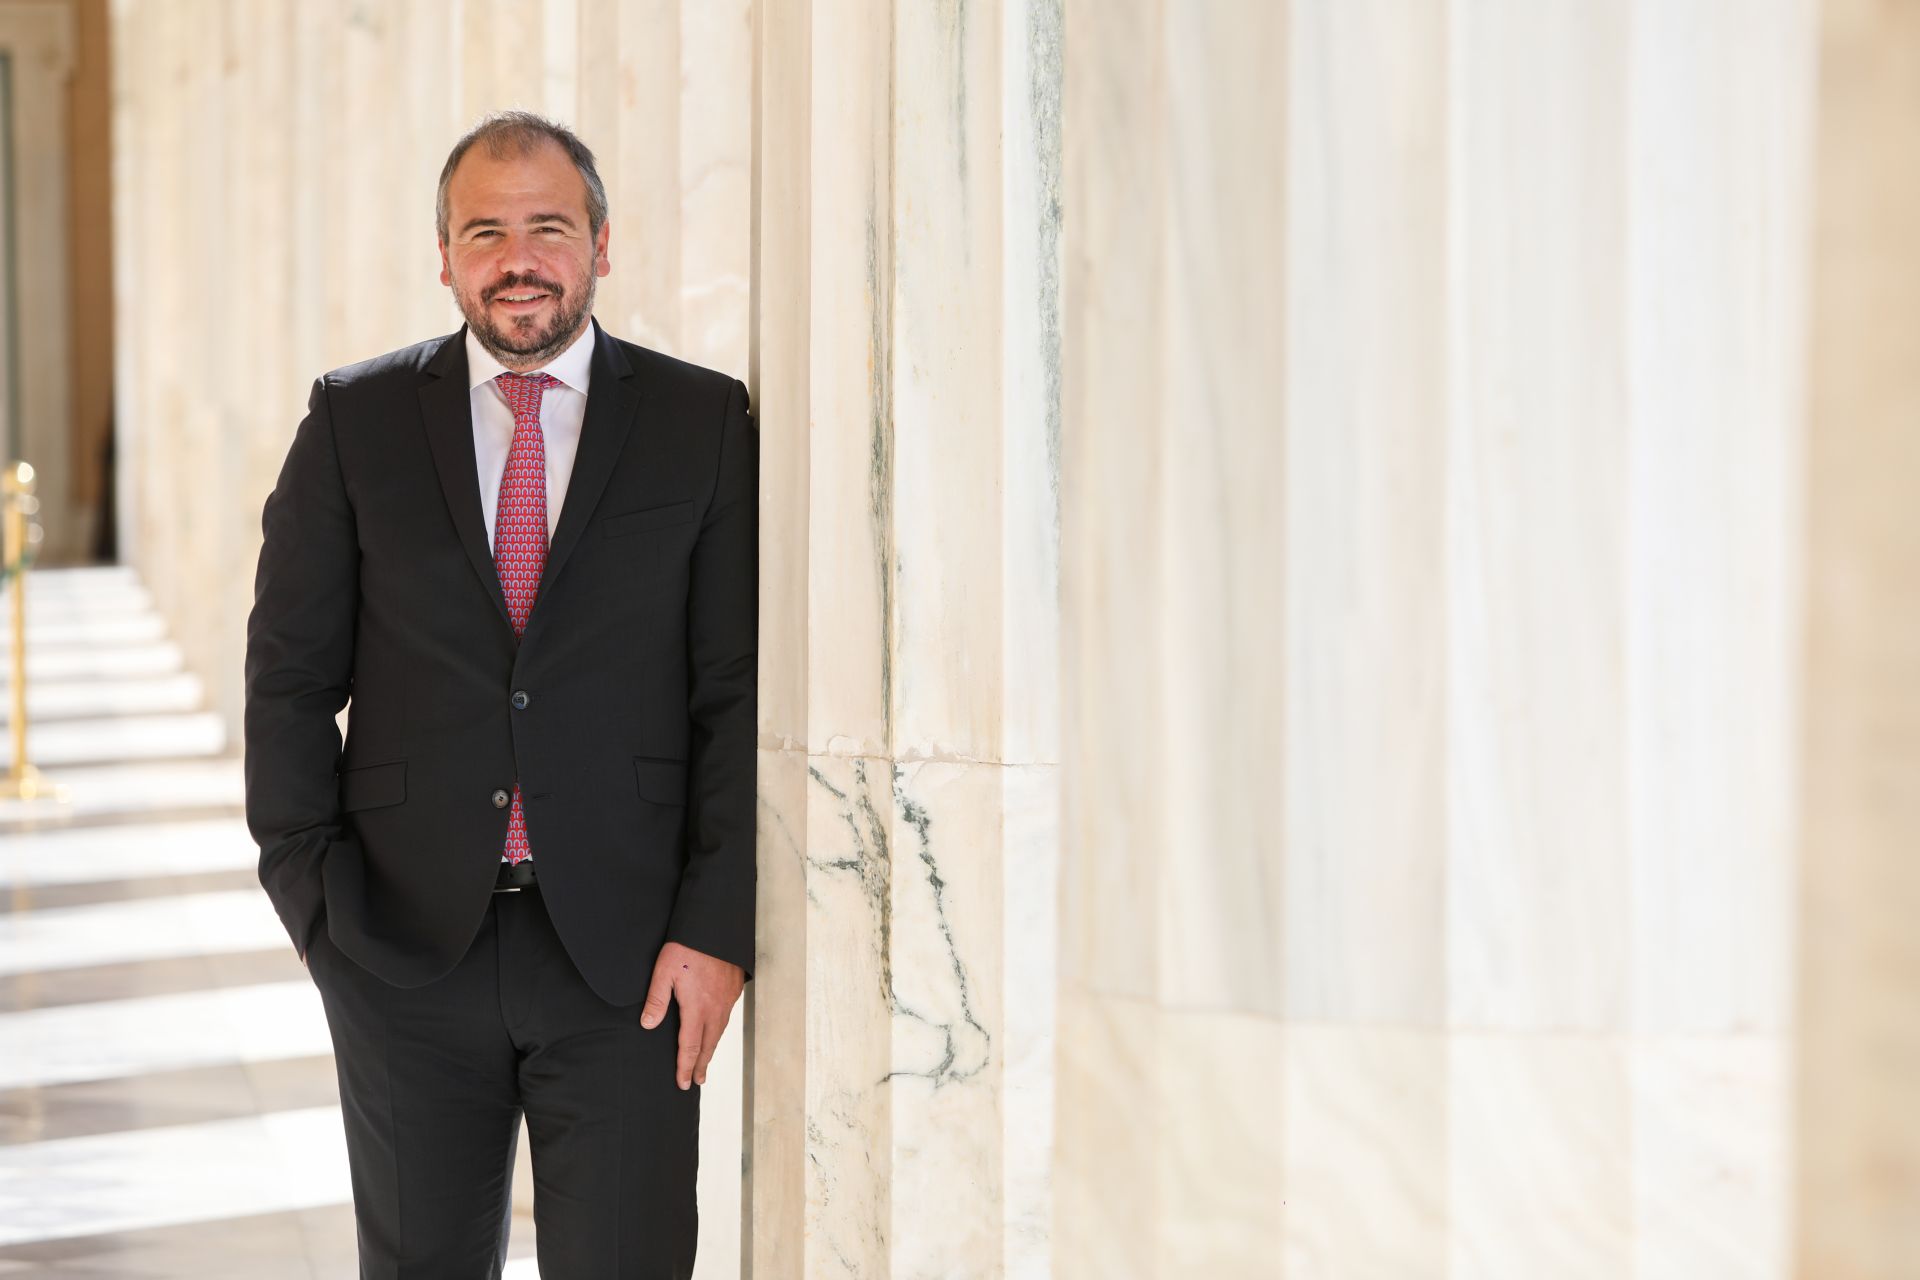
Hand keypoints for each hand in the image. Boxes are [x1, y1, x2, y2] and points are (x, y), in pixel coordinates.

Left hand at [640, 940, 744, 1089]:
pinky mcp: (734, 988)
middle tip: (697, 1081)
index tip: (683, 1083)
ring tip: (705, 1060)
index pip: (690, 1046)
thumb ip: (657, 999)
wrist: (716, 926)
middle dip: (701, 1064)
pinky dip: (719, 1029)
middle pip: (708, 1044)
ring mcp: (727, 998)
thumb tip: (648, 1024)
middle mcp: (715, 1008)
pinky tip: (716, 1028)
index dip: (685, 1066)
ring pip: (719, 1031)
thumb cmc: (688, 947)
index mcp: (697, 1007)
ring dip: (711, 1048)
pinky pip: (727, 1015)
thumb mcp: (663, 971)